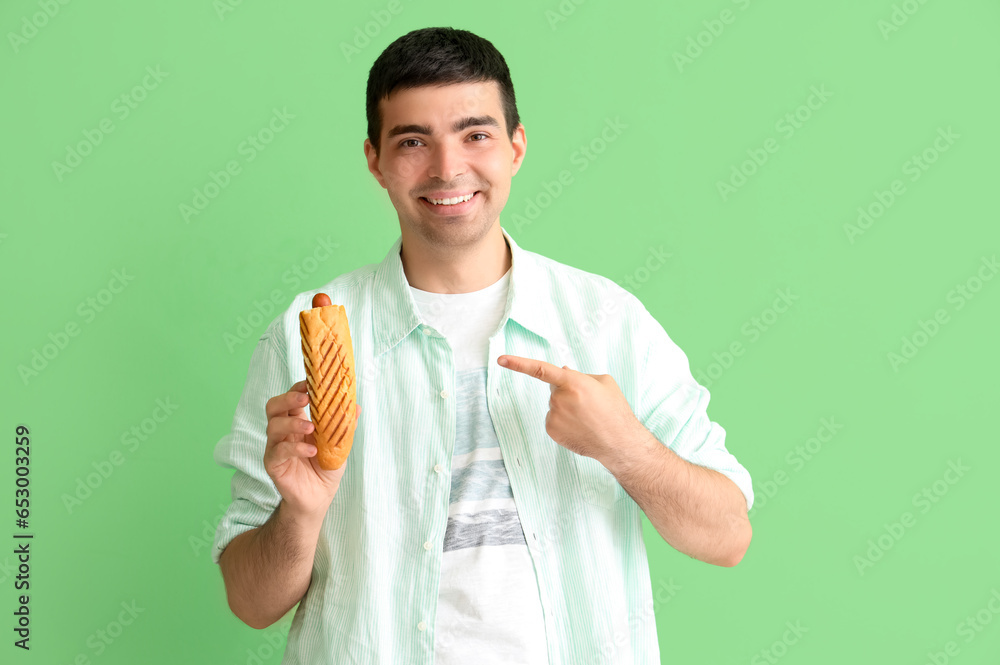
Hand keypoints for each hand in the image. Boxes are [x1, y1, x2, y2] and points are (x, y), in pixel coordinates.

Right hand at [263, 380, 360, 518]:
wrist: (318, 497)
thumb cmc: (326, 467)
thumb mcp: (339, 444)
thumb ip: (344, 425)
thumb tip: (356, 405)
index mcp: (296, 421)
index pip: (290, 398)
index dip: (298, 388)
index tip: (311, 383)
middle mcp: (283, 431)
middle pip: (274, 406)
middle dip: (288, 398)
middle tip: (305, 399)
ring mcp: (275, 447)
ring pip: (273, 426)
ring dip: (292, 422)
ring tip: (311, 428)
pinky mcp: (273, 464)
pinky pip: (279, 451)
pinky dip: (295, 448)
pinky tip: (311, 451)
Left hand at [497, 354, 644, 464]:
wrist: (619, 442)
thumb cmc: (614, 409)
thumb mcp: (603, 382)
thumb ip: (580, 375)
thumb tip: (561, 370)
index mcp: (573, 382)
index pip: (541, 369)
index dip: (519, 363)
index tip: (501, 359)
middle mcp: (560, 398)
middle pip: (555, 388)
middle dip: (567, 391)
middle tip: (589, 404)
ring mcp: (553, 415)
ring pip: (554, 404)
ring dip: (566, 407)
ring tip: (587, 417)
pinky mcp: (551, 429)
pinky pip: (553, 418)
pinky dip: (563, 421)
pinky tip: (579, 427)